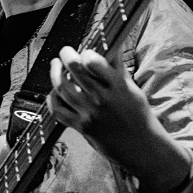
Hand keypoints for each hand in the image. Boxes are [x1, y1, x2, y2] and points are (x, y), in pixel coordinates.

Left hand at [48, 46, 191, 192]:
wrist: (140, 146)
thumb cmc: (138, 116)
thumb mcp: (132, 89)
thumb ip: (117, 69)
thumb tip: (111, 46)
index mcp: (118, 87)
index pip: (94, 62)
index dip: (86, 53)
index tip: (85, 51)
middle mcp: (102, 99)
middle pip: (75, 71)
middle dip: (66, 56)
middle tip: (65, 51)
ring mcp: (90, 114)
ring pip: (63, 88)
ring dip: (55, 73)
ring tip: (56, 66)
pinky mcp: (81, 126)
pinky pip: (58, 110)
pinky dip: (52, 98)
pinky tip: (54, 91)